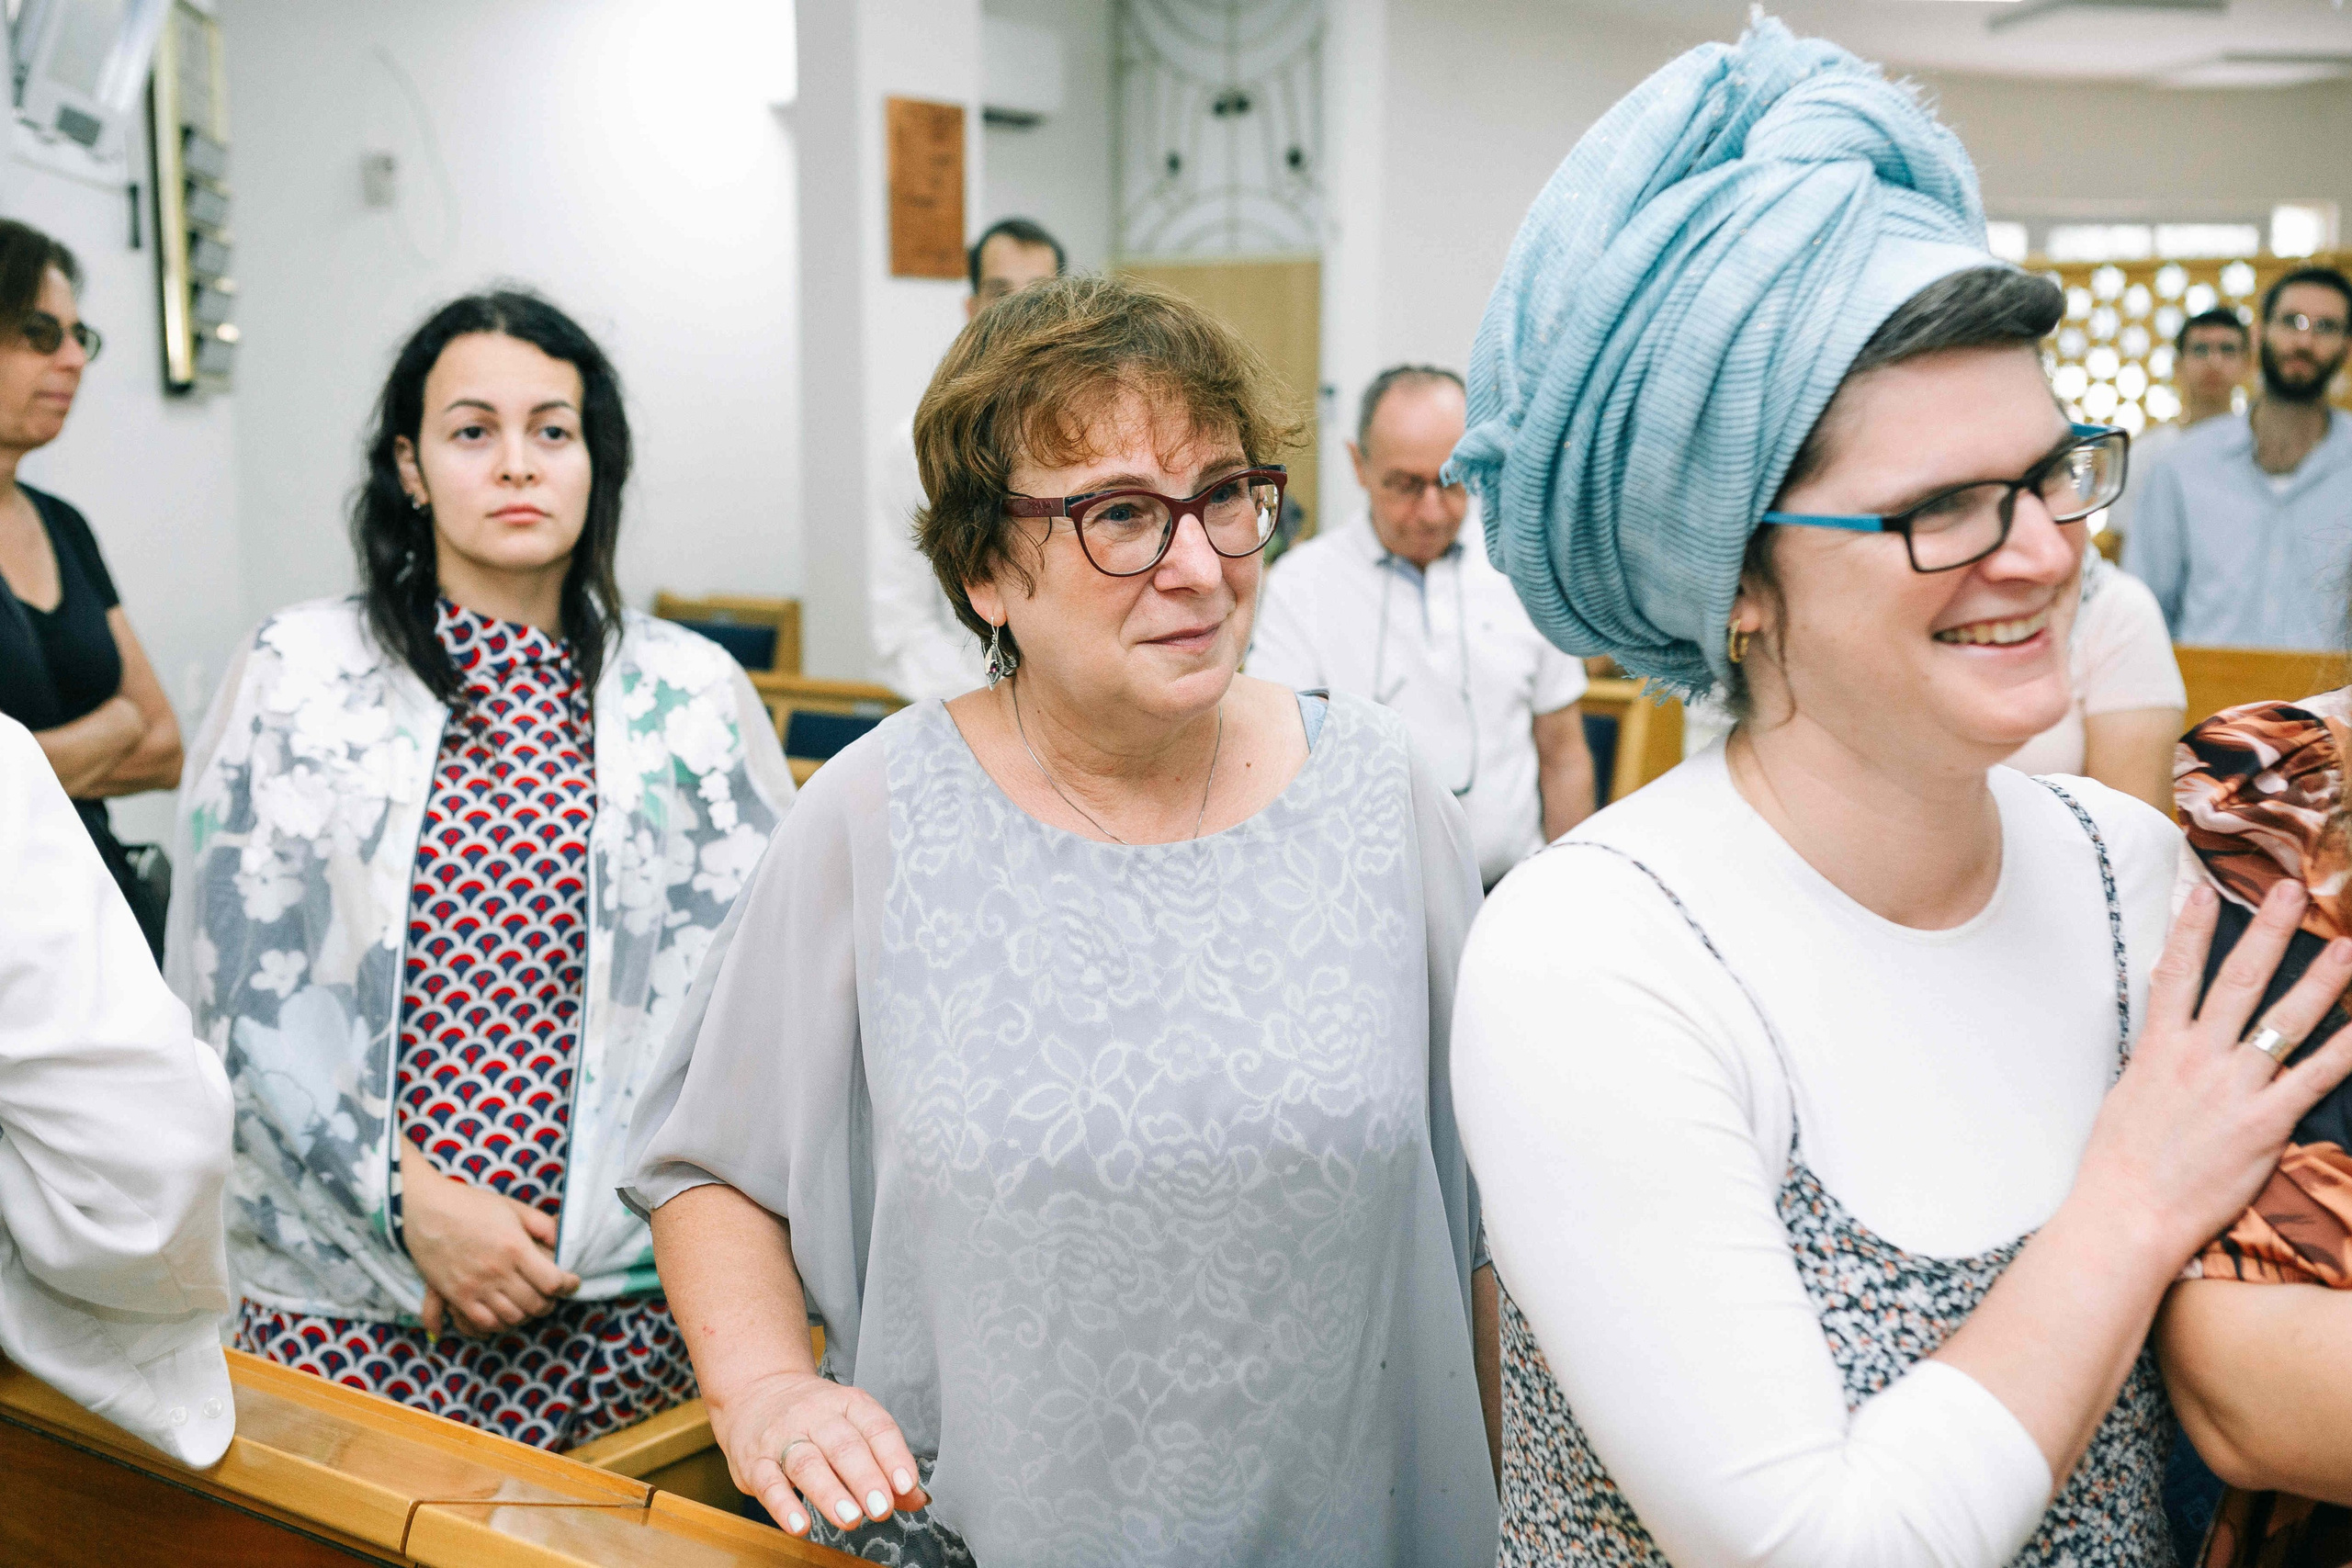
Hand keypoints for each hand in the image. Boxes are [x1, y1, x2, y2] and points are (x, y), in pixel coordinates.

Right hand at [398, 1140, 579, 1334]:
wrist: (426, 1209)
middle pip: (534, 1305)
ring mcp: (474, 1287)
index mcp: (515, 1248)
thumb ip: (542, 1225)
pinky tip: (503, 1315)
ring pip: (511, 1318)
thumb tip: (562, 1243)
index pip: (552, 1282)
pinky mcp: (455, 1296)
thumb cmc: (472, 1205)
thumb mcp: (514, 1207)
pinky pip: (481, 1324)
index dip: (568, 1285)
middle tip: (551, 1296)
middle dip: (549, 1303)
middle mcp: (497, 1272)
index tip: (572, 1283)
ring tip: (528, 1305)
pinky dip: (498, 1325)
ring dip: (525, 1316)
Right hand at [711, 1367, 925, 1537]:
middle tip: (882, 1508)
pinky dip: (784, 1507)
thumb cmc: (813, 1418)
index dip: (893, 1455)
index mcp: (847, 1404)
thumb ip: (884, 1464)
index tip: (906, 1484)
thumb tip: (916, 1498)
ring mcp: (782, 1437)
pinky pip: (769, 1483)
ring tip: (850, 1519)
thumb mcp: (852, 1426)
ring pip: (807, 1463)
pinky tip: (800, 1525)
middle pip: (843, 1446)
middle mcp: (815, 1416)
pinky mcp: (754, 1461)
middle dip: (865, 1479)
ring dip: (830, 1493)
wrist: (756, 1392)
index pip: (875, 1426)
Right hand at [2074, 881, 2351, 1264]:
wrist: (2128, 1211)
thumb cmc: (2121, 1160)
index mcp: (2158, 1048)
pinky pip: (2314, 1078)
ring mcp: (2233, 1088)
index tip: (2205, 889)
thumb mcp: (2127, 1093)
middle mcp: (2197, 1058)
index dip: (2191, 928)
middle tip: (2291, 891)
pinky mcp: (2264, 1123)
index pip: (2176, 973)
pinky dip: (2344, 1051)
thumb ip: (2154, 1056)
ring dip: (2320, 980)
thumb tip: (2166, 1030)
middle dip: (2267, 931)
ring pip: (2283, 1020)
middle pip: (2239, 980)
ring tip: (2345, 947)